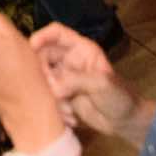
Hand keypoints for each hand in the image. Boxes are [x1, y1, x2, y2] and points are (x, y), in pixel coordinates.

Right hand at [29, 22, 145, 140]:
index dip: (42, 36)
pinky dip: (55, 108)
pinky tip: (72, 118)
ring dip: (51, 96)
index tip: (31, 48)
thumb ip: (76, 81)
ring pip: (43, 79)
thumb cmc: (120, 97)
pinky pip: (48, 97)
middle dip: (43, 73)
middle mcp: (69, 61)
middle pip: (43, 56)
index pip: (56, 33)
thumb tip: (52, 87)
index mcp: (81, 49)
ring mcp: (64, 79)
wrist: (125, 122)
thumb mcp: (102, 85)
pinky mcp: (61, 96)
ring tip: (69, 109)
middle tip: (50, 89)